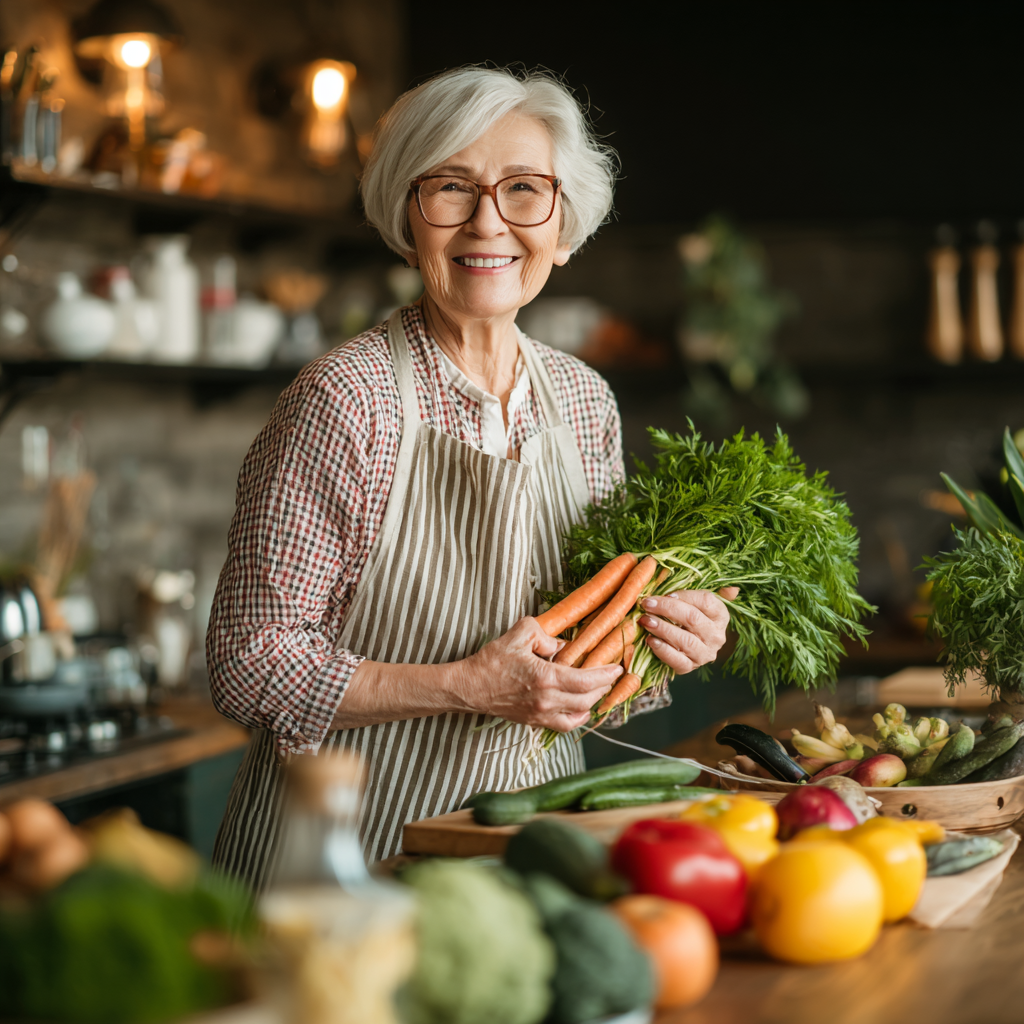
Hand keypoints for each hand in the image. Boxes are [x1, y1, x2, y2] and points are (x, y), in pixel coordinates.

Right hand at [450, 617, 622, 732]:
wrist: (470, 688)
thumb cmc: (492, 661)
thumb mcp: (518, 634)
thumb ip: (544, 634)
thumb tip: (561, 645)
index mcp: (545, 678)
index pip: (586, 681)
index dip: (605, 675)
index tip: (617, 668)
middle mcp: (547, 701)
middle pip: (587, 699)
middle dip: (603, 687)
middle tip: (611, 675)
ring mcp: (541, 715)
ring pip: (579, 714)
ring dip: (593, 702)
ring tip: (598, 689)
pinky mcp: (534, 722)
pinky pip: (564, 725)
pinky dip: (578, 718)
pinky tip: (581, 708)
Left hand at [637, 587, 738, 675]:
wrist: (683, 647)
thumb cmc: (687, 617)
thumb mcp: (697, 602)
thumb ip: (705, 593)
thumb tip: (732, 589)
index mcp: (720, 615)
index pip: (706, 601)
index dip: (684, 595)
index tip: (664, 593)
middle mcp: (716, 636)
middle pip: (693, 619)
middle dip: (666, 609)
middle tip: (647, 604)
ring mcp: (704, 653)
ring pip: (685, 640)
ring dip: (662, 628)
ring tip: (646, 620)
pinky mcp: (690, 667)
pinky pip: (677, 660)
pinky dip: (662, 650)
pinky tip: (650, 640)